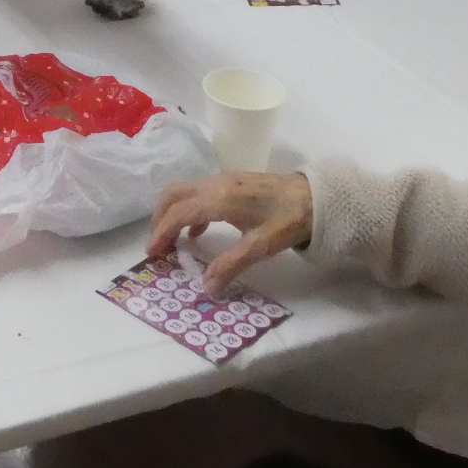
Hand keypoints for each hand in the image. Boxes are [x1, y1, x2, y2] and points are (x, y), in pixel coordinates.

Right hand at [148, 172, 313, 297]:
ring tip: (173, 238)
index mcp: (219, 199)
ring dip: (173, 212)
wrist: (315, 196)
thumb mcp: (260, 247)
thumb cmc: (288, 220)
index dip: (161, 232)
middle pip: (174, 194)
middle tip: (158, 244)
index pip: (178, 213)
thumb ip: (230, 265)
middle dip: (160, 218)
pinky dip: (189, 208)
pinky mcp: (232, 180)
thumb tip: (206, 288)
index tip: (152, 253)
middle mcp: (216, 183)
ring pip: (185, 190)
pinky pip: (199, 191)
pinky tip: (199, 230)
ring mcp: (223, 179)